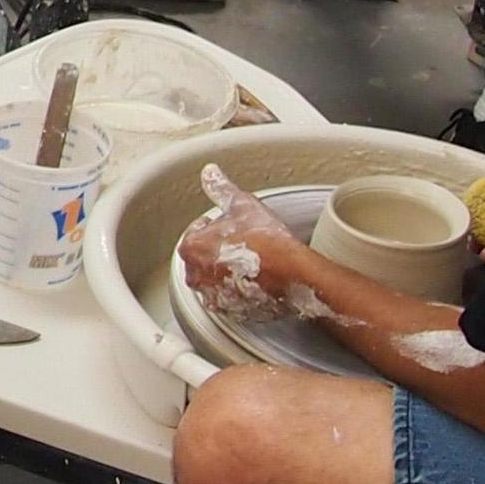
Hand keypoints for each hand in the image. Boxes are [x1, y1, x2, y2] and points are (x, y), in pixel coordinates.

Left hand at [175, 163, 315, 328]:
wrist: (293, 274)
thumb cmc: (266, 239)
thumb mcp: (242, 205)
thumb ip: (220, 188)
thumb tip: (209, 172)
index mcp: (191, 248)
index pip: (199, 230)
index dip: (220, 224)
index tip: (238, 226)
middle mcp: (195, 276)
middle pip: (205, 255)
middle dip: (221, 248)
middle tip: (246, 242)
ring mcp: (212, 296)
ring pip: (216, 277)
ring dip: (229, 269)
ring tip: (253, 261)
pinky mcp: (231, 311)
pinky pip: (231, 296)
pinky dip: (240, 288)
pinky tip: (257, 278)